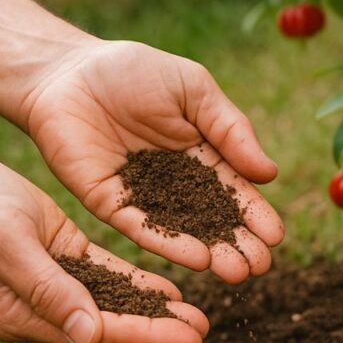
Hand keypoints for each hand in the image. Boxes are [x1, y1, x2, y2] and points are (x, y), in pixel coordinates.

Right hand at [0, 147, 208, 342]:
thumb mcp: (11, 245)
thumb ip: (48, 289)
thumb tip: (88, 335)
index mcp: (23, 315)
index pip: (96, 333)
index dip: (145, 336)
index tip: (187, 340)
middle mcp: (42, 307)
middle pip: (111, 325)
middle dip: (158, 330)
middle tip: (203, 331)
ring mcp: (55, 284)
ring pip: (114, 303)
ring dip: (154, 311)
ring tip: (197, 317)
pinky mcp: (66, 258)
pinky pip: (109, 277)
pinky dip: (138, 285)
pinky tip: (170, 290)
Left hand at [21, 40, 283, 283]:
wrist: (67, 70)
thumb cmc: (134, 71)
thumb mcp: (195, 91)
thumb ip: (231, 129)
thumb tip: (270, 174)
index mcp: (204, 154)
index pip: (235, 191)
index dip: (256, 214)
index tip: (276, 236)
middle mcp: (177, 182)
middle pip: (214, 219)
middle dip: (239, 243)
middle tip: (261, 266)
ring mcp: (144, 196)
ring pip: (183, 231)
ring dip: (212, 253)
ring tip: (237, 273)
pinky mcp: (110, 203)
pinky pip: (143, 228)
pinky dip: (169, 244)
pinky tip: (197, 258)